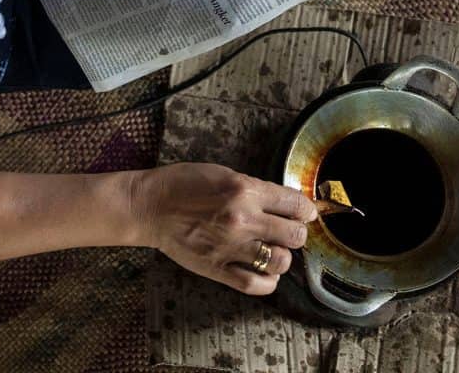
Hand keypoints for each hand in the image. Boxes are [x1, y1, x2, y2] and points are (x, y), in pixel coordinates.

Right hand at [132, 162, 317, 294]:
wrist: (151, 206)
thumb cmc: (184, 183)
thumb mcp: (224, 173)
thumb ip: (255, 189)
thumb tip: (282, 202)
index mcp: (245, 190)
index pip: (295, 204)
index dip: (307, 209)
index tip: (306, 212)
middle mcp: (243, 220)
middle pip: (295, 235)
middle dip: (297, 232)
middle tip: (289, 231)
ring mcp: (231, 248)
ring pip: (280, 262)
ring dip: (282, 256)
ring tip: (273, 250)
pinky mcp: (218, 269)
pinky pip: (256, 285)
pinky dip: (267, 281)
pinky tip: (264, 272)